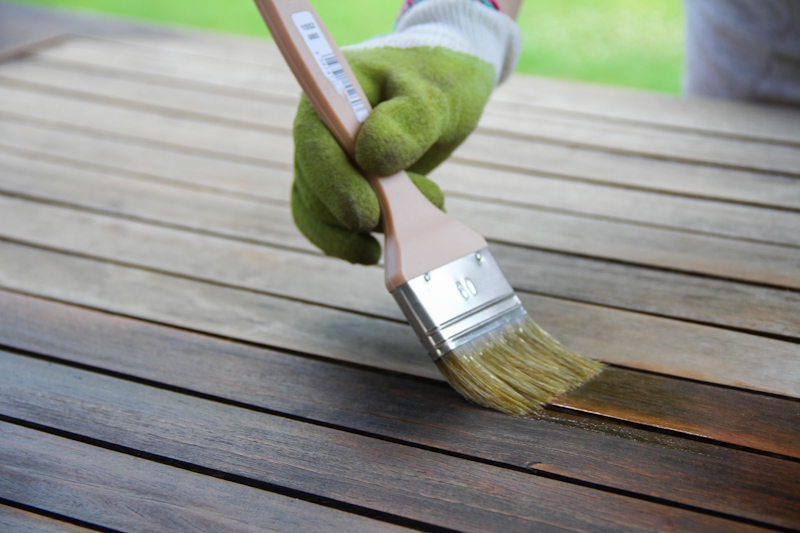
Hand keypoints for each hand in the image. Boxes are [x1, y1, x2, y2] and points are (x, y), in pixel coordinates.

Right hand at [292, 46, 494, 263]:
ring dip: (367, 227)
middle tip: (427, 201)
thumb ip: (407, 122)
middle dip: (364, 210)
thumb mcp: (434, 94)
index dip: (338, 185)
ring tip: (419, 218)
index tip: (373, 212)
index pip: (316, 147)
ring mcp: (326, 159)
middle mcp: (318, 129)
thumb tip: (371, 159)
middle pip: (315, 187)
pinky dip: (345, 243)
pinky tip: (374, 253)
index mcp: (330, 95)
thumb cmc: (438, 77)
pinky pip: (325, 222)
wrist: (446, 81)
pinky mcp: (341, 184)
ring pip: (320, 212)